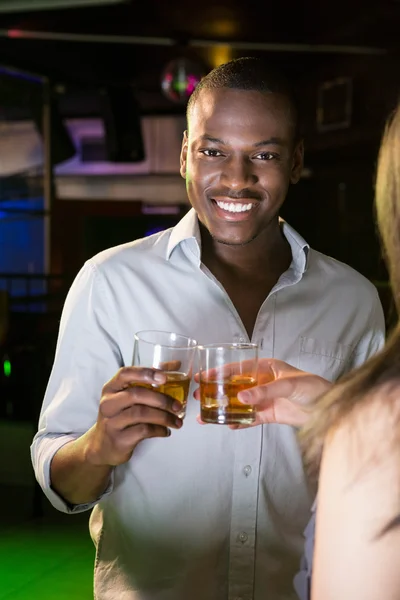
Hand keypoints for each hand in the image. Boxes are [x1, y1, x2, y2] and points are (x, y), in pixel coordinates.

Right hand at [86, 367, 183, 466]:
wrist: (103, 446)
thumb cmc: (120, 416)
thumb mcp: (128, 396)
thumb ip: (149, 380)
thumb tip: (175, 364)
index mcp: (111, 388)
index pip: (125, 374)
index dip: (145, 373)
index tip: (164, 377)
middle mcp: (108, 403)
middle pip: (136, 395)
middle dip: (161, 399)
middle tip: (177, 405)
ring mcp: (112, 422)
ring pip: (141, 414)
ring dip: (164, 417)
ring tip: (176, 421)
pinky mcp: (119, 439)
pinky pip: (143, 431)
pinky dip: (159, 430)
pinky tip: (166, 431)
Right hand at [194, 359, 330, 428]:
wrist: (331, 408)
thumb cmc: (315, 387)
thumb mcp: (289, 384)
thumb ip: (265, 390)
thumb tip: (241, 397)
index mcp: (266, 367)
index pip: (239, 367)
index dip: (220, 372)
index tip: (204, 376)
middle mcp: (263, 382)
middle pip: (235, 385)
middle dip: (217, 391)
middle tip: (200, 396)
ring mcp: (265, 399)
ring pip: (239, 403)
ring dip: (224, 408)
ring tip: (206, 416)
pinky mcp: (269, 414)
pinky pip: (250, 418)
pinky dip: (238, 422)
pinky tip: (227, 425)